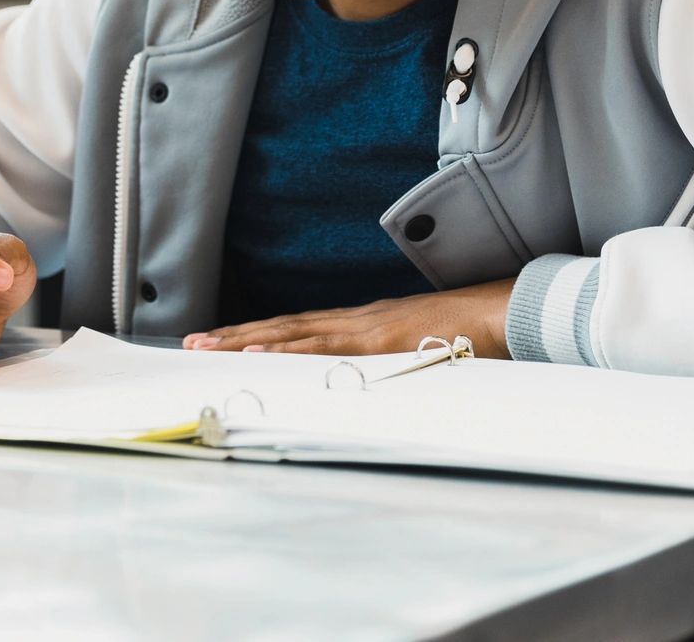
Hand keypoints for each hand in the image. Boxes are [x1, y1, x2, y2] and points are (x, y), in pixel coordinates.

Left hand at [184, 279, 517, 357]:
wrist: (501, 313)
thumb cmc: (466, 336)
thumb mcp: (417, 352)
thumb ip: (389, 362)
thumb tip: (366, 380)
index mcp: (361, 325)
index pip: (296, 330)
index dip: (255, 334)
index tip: (219, 341)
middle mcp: (354, 321)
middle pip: (283, 328)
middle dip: (235, 336)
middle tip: (192, 344)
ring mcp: (363, 327)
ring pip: (292, 334)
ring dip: (247, 340)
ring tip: (208, 348)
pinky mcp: (375, 339)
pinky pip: (323, 348)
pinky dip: (287, 350)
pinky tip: (258, 353)